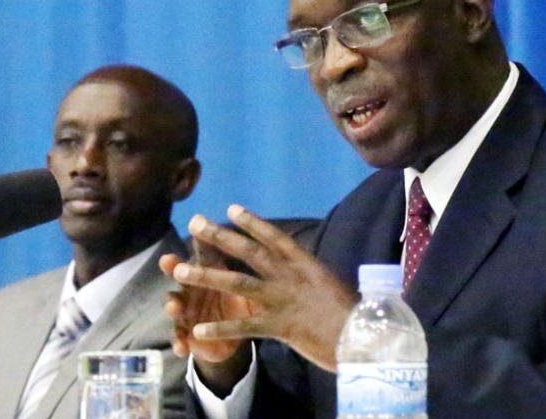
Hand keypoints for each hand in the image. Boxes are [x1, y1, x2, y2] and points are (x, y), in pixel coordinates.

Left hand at [165, 204, 357, 372]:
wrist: (365, 338)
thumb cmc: (354, 314)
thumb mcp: (330, 285)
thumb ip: (309, 276)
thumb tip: (297, 267)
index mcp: (305, 263)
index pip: (274, 237)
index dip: (251, 222)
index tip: (231, 208)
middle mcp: (290, 276)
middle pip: (249, 252)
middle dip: (220, 237)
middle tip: (195, 223)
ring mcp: (283, 300)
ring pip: (238, 284)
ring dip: (206, 276)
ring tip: (180, 271)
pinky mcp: (280, 327)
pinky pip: (244, 327)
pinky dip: (221, 329)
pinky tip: (198, 330)